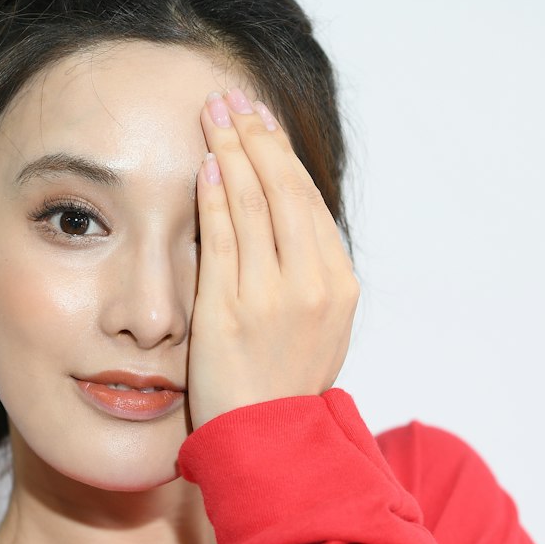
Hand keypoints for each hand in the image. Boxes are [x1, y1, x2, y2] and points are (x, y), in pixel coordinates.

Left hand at [187, 85, 360, 430]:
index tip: (261, 123)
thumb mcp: (316, 333)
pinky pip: (223, 238)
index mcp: (339, 286)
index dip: (282, 156)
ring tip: (212, 114)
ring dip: (231, 149)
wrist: (269, 445)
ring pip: (254, 204)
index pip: (307, 204)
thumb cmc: (282, 392)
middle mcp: (314, 284)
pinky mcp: (231, 309)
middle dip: (256, 136)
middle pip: (284, 190)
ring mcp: (273, 296)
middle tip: (232, 98)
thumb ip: (306, 283)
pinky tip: (205, 166)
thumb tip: (286, 236)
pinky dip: (215, 197)